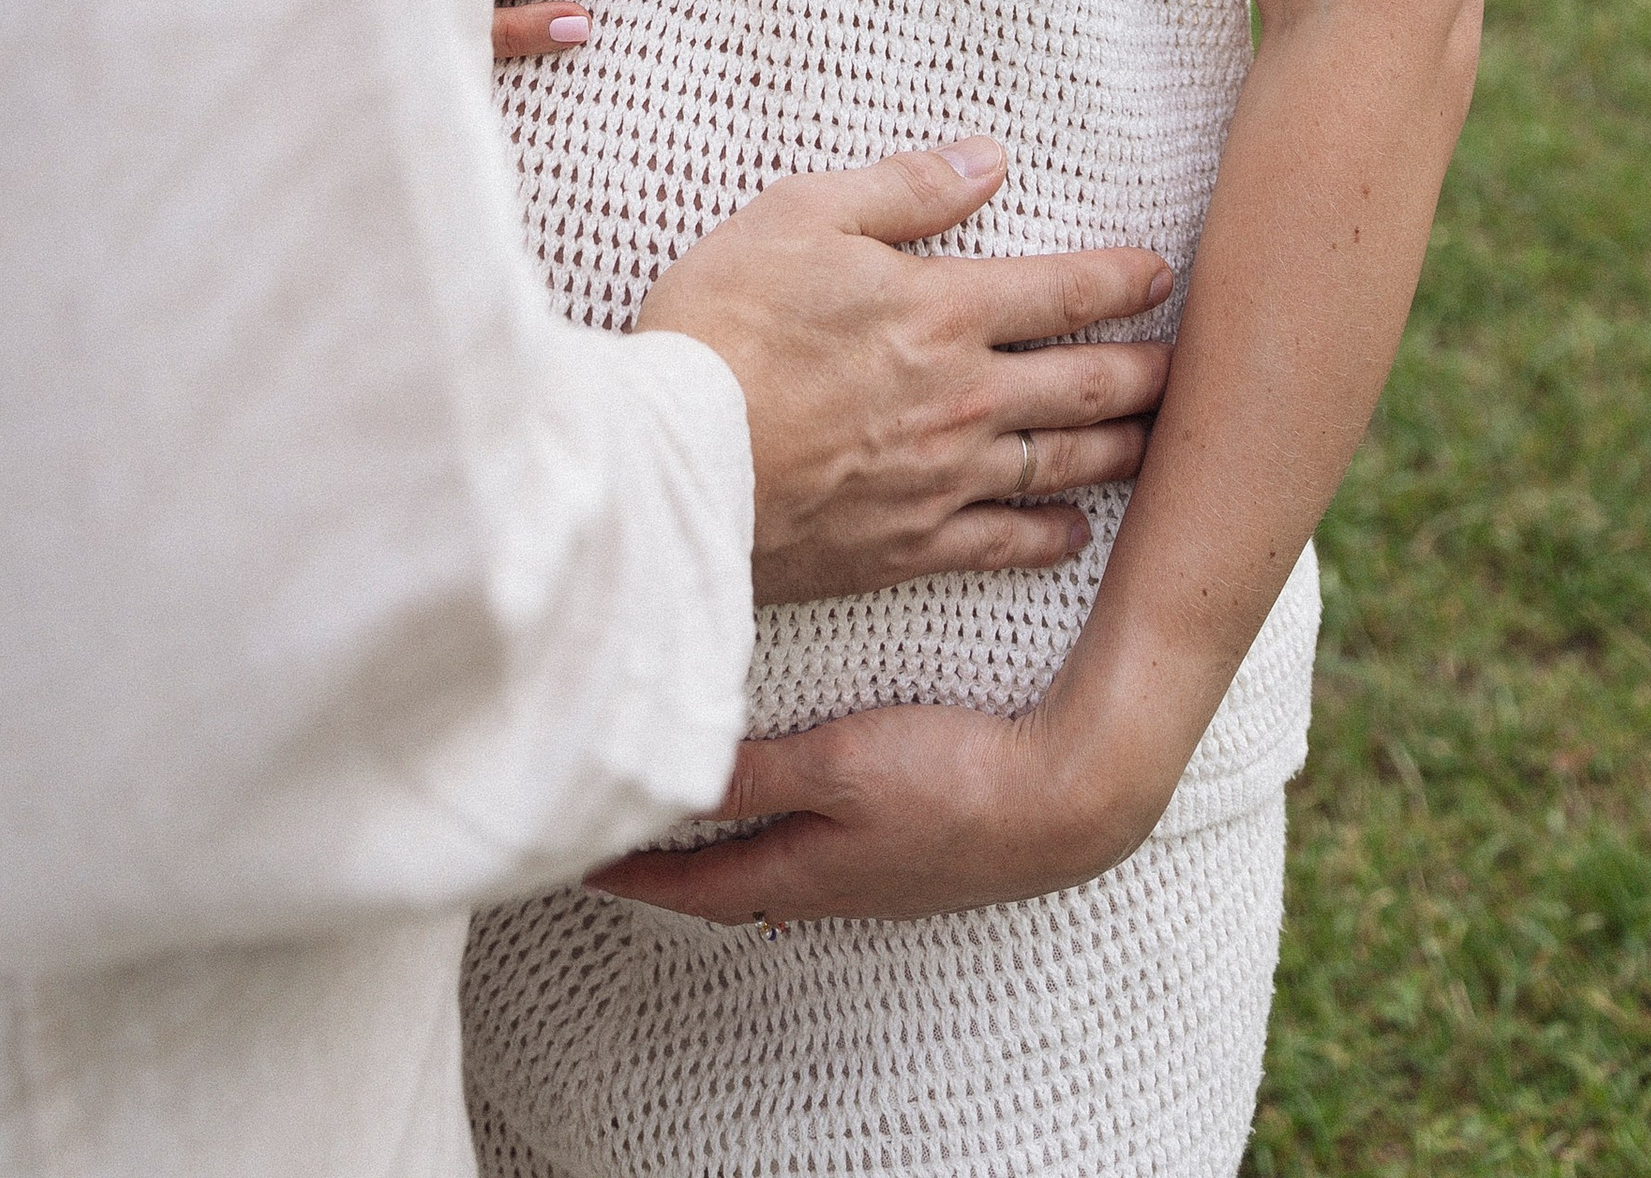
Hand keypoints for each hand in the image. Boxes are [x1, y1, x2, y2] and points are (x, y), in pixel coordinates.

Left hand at [585, 698, 1172, 925]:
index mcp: (808, 870)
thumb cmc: (955, 779)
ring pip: (780, 874)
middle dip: (673, 875)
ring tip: (690, 840)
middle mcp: (837, 884)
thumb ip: (756, 771)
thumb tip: (670, 771)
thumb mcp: (840, 763)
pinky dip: (784, 843)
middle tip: (621, 854)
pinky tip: (798, 821)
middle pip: (733, 887)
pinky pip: (826, 859)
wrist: (1069, 798)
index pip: (696, 883)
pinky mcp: (918, 849)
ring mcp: (882, 873)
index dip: (635, 876)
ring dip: (729, 860)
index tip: (581, 864)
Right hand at [637, 140, 1174, 603]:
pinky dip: (1050, 538)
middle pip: (1087, 384)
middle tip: (1189, 368)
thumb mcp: (801, 216)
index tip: (1163, 276)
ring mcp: (941, 480)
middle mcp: (964, 398)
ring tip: (1160, 444)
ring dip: (1122, 450)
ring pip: (1062, 464)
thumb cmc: (721, 324)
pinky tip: (1076, 536)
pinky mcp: (906, 547)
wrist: (668, 461)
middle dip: (1148, 372)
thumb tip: (990, 161)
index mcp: (943, 309)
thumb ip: (904, 190)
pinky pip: (1002, 546)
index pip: (1065, 291)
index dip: (1123, 280)